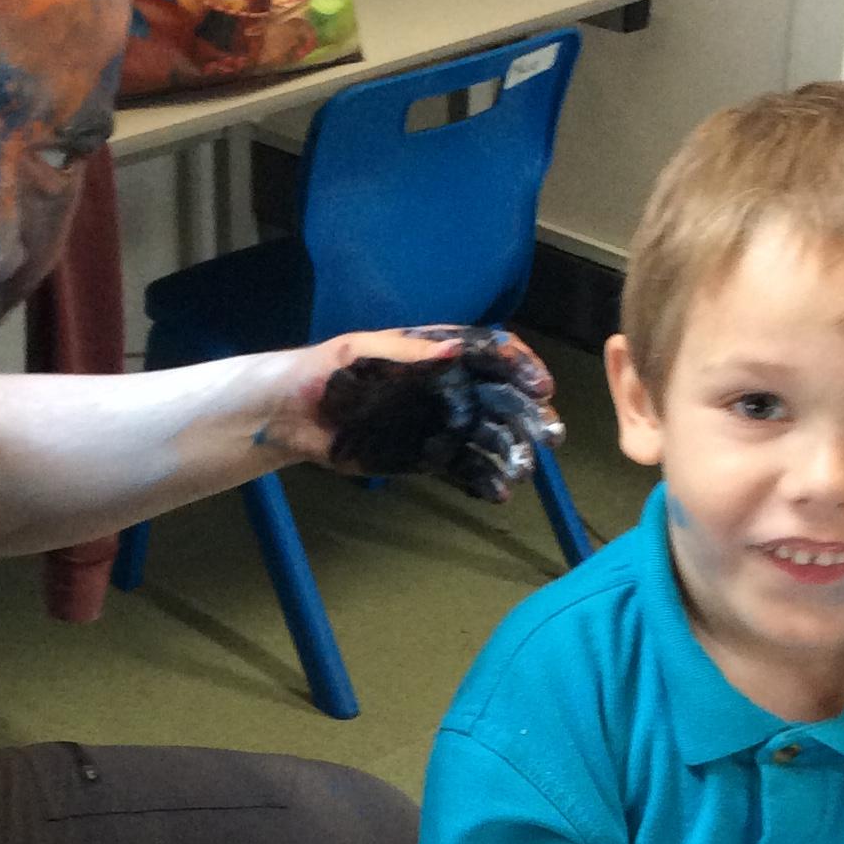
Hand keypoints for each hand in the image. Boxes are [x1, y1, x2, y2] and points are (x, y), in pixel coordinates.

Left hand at [263, 326, 562, 502]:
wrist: (293, 417)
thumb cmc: (324, 373)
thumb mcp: (358, 353)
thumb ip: (407, 355)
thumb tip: (454, 350)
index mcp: (436, 354)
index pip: (491, 354)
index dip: (521, 367)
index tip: (540, 387)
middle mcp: (449, 387)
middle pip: (503, 398)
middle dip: (531, 416)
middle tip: (550, 436)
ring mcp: (441, 424)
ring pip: (491, 437)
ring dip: (513, 452)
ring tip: (522, 470)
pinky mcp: (428, 457)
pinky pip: (465, 469)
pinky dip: (485, 481)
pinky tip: (499, 493)